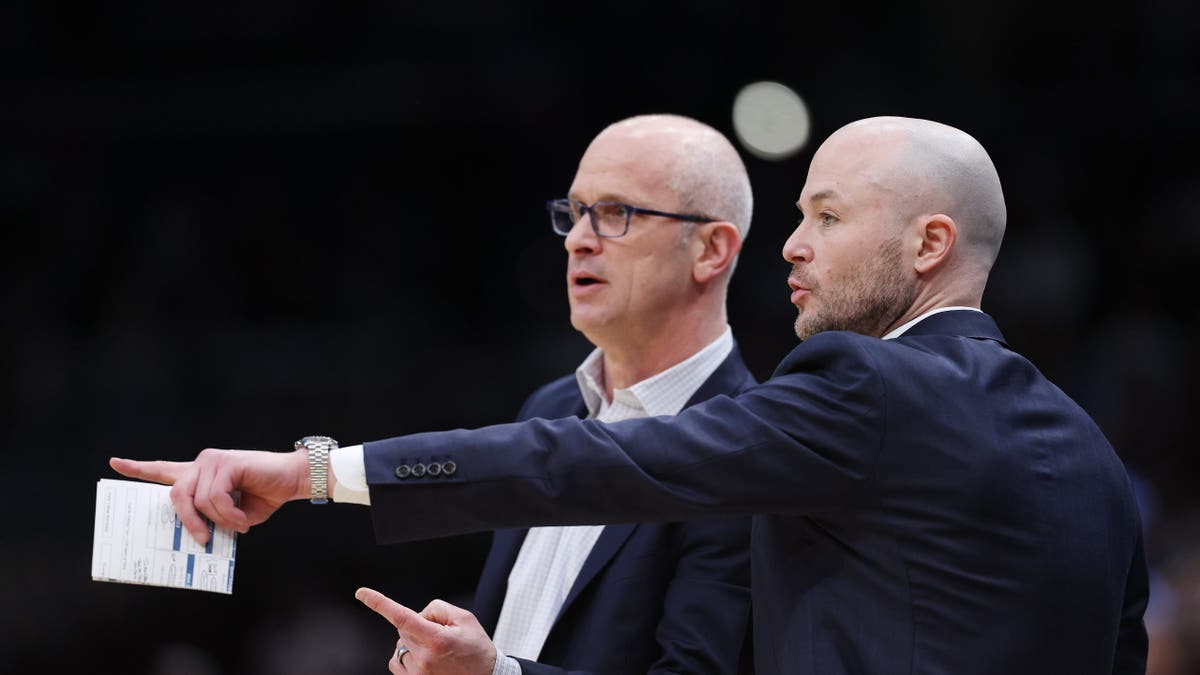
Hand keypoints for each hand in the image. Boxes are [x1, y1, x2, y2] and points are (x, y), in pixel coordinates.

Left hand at [109, 448, 308, 544]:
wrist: (292, 479)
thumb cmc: (265, 496)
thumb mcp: (232, 514)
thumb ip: (212, 518)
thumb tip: (198, 534)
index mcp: (201, 475)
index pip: (165, 469)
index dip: (139, 469)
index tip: (114, 464)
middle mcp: (202, 463)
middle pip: (175, 495)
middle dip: (188, 522)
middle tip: (202, 540)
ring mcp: (213, 460)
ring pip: (197, 501)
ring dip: (218, 521)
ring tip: (238, 526)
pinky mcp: (226, 463)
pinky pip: (214, 498)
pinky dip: (229, 515)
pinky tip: (244, 520)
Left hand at [355, 587, 497, 674]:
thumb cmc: (476, 649)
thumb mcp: (464, 619)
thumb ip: (437, 609)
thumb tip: (418, 614)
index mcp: (436, 640)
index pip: (401, 616)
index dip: (379, 603)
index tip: (362, 594)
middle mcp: (424, 659)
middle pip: (402, 629)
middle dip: (416, 626)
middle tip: (439, 634)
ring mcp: (417, 674)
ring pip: (399, 646)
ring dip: (412, 643)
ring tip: (435, 651)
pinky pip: (397, 663)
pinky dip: (406, 657)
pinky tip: (424, 660)